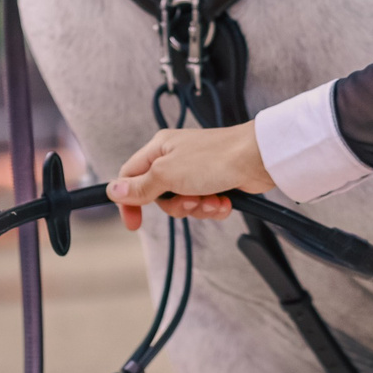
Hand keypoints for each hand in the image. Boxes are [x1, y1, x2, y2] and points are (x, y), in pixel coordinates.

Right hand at [106, 122, 272, 230]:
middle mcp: (176, 158)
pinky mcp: (214, 182)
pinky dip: (213, 207)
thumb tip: (113, 191)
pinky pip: (203, 205)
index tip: (133, 223)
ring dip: (197, 207)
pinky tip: (223, 201)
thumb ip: (140, 186)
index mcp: (160, 149)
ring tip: (211, 198)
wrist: (258, 159)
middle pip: (159, 196)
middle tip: (189, 200)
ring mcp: (196, 171)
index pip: (131, 176)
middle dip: (176, 206)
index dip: (129, 201)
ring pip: (183, 203)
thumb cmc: (215, 157)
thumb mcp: (168, 174)